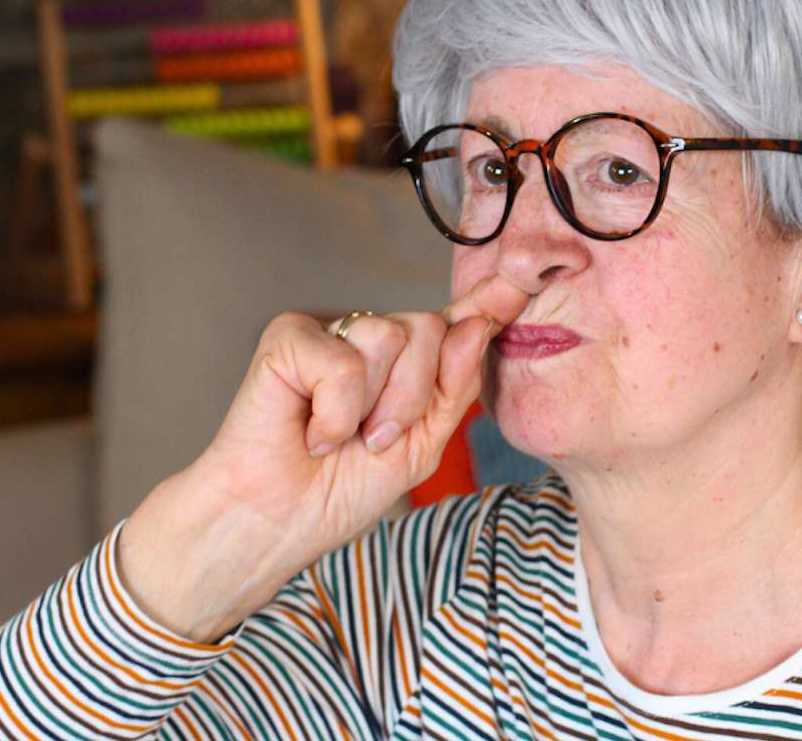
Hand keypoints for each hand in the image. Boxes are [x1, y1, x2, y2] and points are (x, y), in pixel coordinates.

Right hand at [117, 275, 529, 640]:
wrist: (278, 522)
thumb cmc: (340, 488)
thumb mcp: (422, 444)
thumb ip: (455, 385)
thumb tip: (478, 324)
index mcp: (406, 362)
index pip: (454, 323)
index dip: (488, 300)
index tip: (523, 280)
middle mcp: (369, 338)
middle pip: (430, 327)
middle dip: (414, 396)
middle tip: (372, 440)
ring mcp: (329, 332)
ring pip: (392, 336)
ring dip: (375, 407)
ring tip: (340, 436)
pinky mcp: (289, 336)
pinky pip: (346, 360)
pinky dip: (335, 411)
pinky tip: (310, 428)